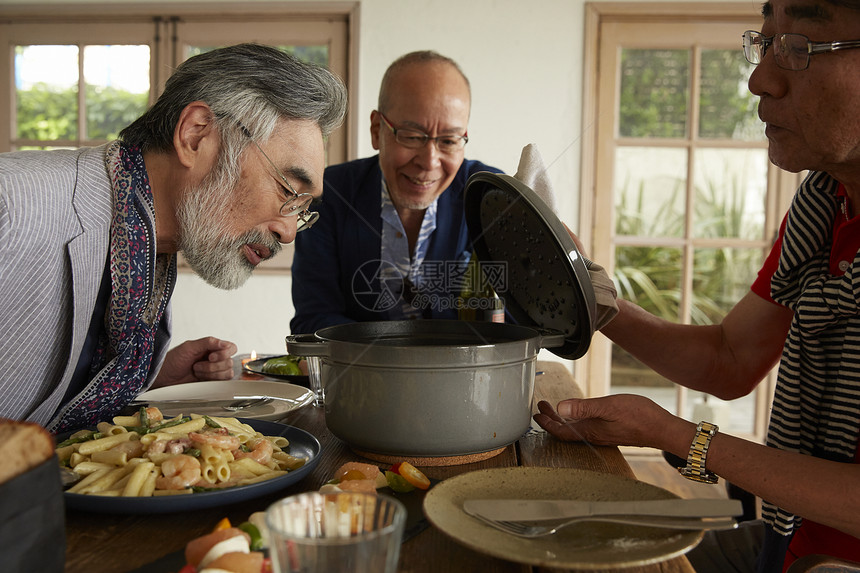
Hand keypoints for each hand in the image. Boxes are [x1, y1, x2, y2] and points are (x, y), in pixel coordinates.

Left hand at [152, 337, 237, 387]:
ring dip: (210, 373)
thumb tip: (224, 344)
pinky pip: (223, 382)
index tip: (211, 357)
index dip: (224, 353)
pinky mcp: (213, 382)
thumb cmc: (172, 361)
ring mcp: (215, 371)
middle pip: (230, 362)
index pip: (231, 348)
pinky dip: (212, 380)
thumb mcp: (189, 347)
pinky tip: (201, 379)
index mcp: (212, 347)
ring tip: (197, 371)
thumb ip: (208, 342)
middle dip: (212, 366)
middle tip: (197, 365)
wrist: (164, 378)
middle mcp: (216, 358)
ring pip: (228, 373)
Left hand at [533, 394, 678, 448]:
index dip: (546, 423)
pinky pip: (587, 427)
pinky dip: (577, 420)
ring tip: (555, 409)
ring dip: (563, 419)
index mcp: (590, 430)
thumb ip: (584, 408)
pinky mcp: (612, 431)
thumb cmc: (640, 417)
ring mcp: (603, 434)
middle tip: (542, 408)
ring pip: (576, 429)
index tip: (536, 414)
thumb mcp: (609, 407)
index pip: (561, 431)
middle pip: (566, 430)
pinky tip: (581, 413)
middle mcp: (594, 435)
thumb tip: (560, 408)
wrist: (663, 429)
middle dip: (551, 420)